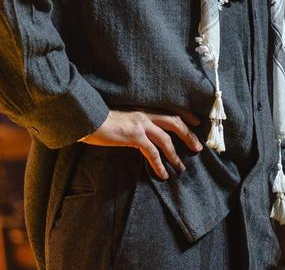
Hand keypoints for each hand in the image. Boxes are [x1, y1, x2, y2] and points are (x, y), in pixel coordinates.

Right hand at [81, 108, 202, 179]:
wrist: (86, 119)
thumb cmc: (100, 120)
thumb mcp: (122, 118)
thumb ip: (134, 124)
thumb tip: (141, 135)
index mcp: (143, 109)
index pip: (169, 111)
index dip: (185, 117)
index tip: (197, 123)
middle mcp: (145, 114)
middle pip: (174, 122)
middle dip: (188, 135)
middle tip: (198, 147)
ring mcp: (140, 124)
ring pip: (166, 139)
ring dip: (175, 154)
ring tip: (181, 167)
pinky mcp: (134, 136)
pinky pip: (152, 153)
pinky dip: (159, 164)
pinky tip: (163, 174)